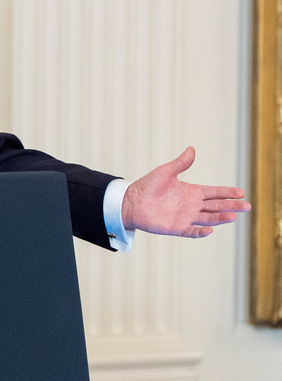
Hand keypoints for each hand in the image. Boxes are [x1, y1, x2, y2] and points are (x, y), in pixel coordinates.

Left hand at [121, 147, 249, 237]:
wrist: (131, 201)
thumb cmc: (148, 185)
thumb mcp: (165, 172)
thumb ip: (180, 163)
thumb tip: (192, 148)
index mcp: (191, 191)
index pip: (214, 192)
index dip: (227, 192)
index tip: (241, 192)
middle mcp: (191, 205)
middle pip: (216, 206)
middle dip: (231, 206)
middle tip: (247, 206)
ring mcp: (185, 217)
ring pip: (208, 218)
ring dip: (220, 218)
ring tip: (234, 216)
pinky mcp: (176, 228)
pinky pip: (192, 231)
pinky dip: (200, 231)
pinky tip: (210, 229)